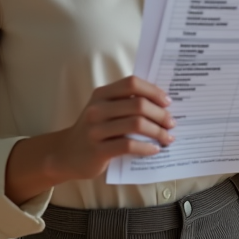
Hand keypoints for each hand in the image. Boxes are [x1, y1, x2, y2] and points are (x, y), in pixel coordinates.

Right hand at [52, 75, 175, 181]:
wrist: (66, 154)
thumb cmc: (94, 130)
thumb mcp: (104, 110)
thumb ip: (125, 104)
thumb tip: (162, 104)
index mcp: (101, 94)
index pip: (132, 84)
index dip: (153, 91)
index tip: (168, 102)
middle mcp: (97, 109)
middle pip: (138, 105)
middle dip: (160, 114)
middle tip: (171, 123)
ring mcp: (95, 129)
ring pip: (136, 124)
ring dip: (158, 131)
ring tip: (167, 137)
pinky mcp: (98, 150)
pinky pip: (129, 145)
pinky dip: (146, 147)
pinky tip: (155, 149)